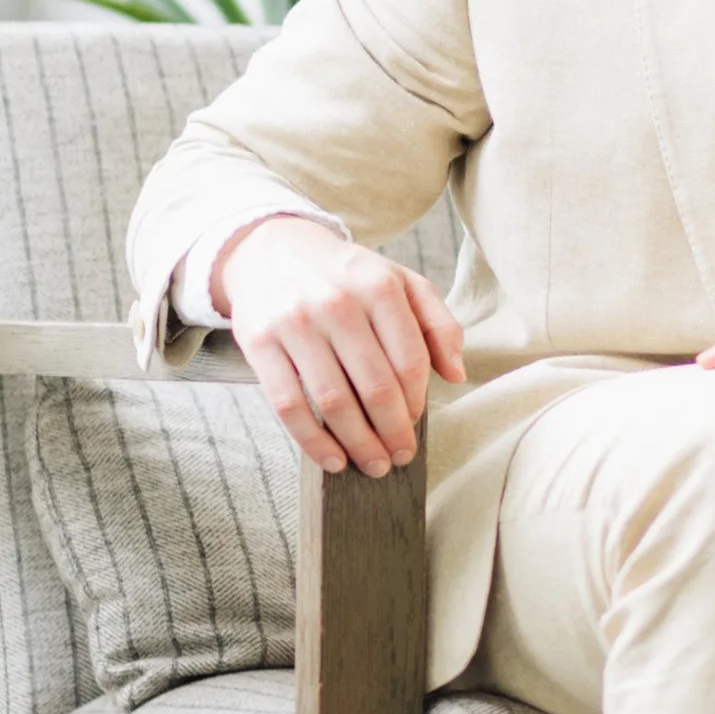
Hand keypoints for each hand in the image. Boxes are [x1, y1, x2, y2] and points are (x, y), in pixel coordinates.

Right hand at [214, 215, 464, 476]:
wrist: (272, 249)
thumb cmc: (346, 276)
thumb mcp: (399, 282)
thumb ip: (438, 323)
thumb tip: (456, 374)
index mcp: (378, 285)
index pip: (409, 360)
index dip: (416, 402)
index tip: (415, 424)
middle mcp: (336, 302)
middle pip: (375, 387)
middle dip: (393, 432)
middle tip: (400, 457)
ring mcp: (294, 323)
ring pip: (333, 402)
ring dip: (358, 444)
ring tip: (374, 464)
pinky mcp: (259, 343)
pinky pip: (288, 406)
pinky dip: (313, 442)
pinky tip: (333, 460)